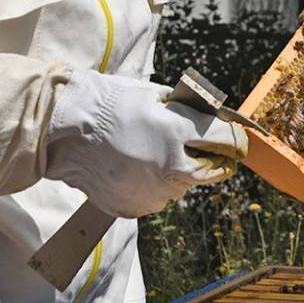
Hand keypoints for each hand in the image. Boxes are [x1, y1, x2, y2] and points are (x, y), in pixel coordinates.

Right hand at [45, 74, 246, 217]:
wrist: (65, 130)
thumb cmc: (110, 104)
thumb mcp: (154, 95)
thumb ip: (187, 110)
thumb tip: (214, 118)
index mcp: (175, 131)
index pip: (224, 139)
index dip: (235, 139)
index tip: (238, 141)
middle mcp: (168, 165)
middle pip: (211, 172)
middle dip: (216, 163)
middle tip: (213, 155)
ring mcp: (150, 191)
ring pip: (180, 188)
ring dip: (178, 174)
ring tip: (154, 154)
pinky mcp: (133, 207)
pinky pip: (155, 200)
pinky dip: (152, 187)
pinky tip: (136, 169)